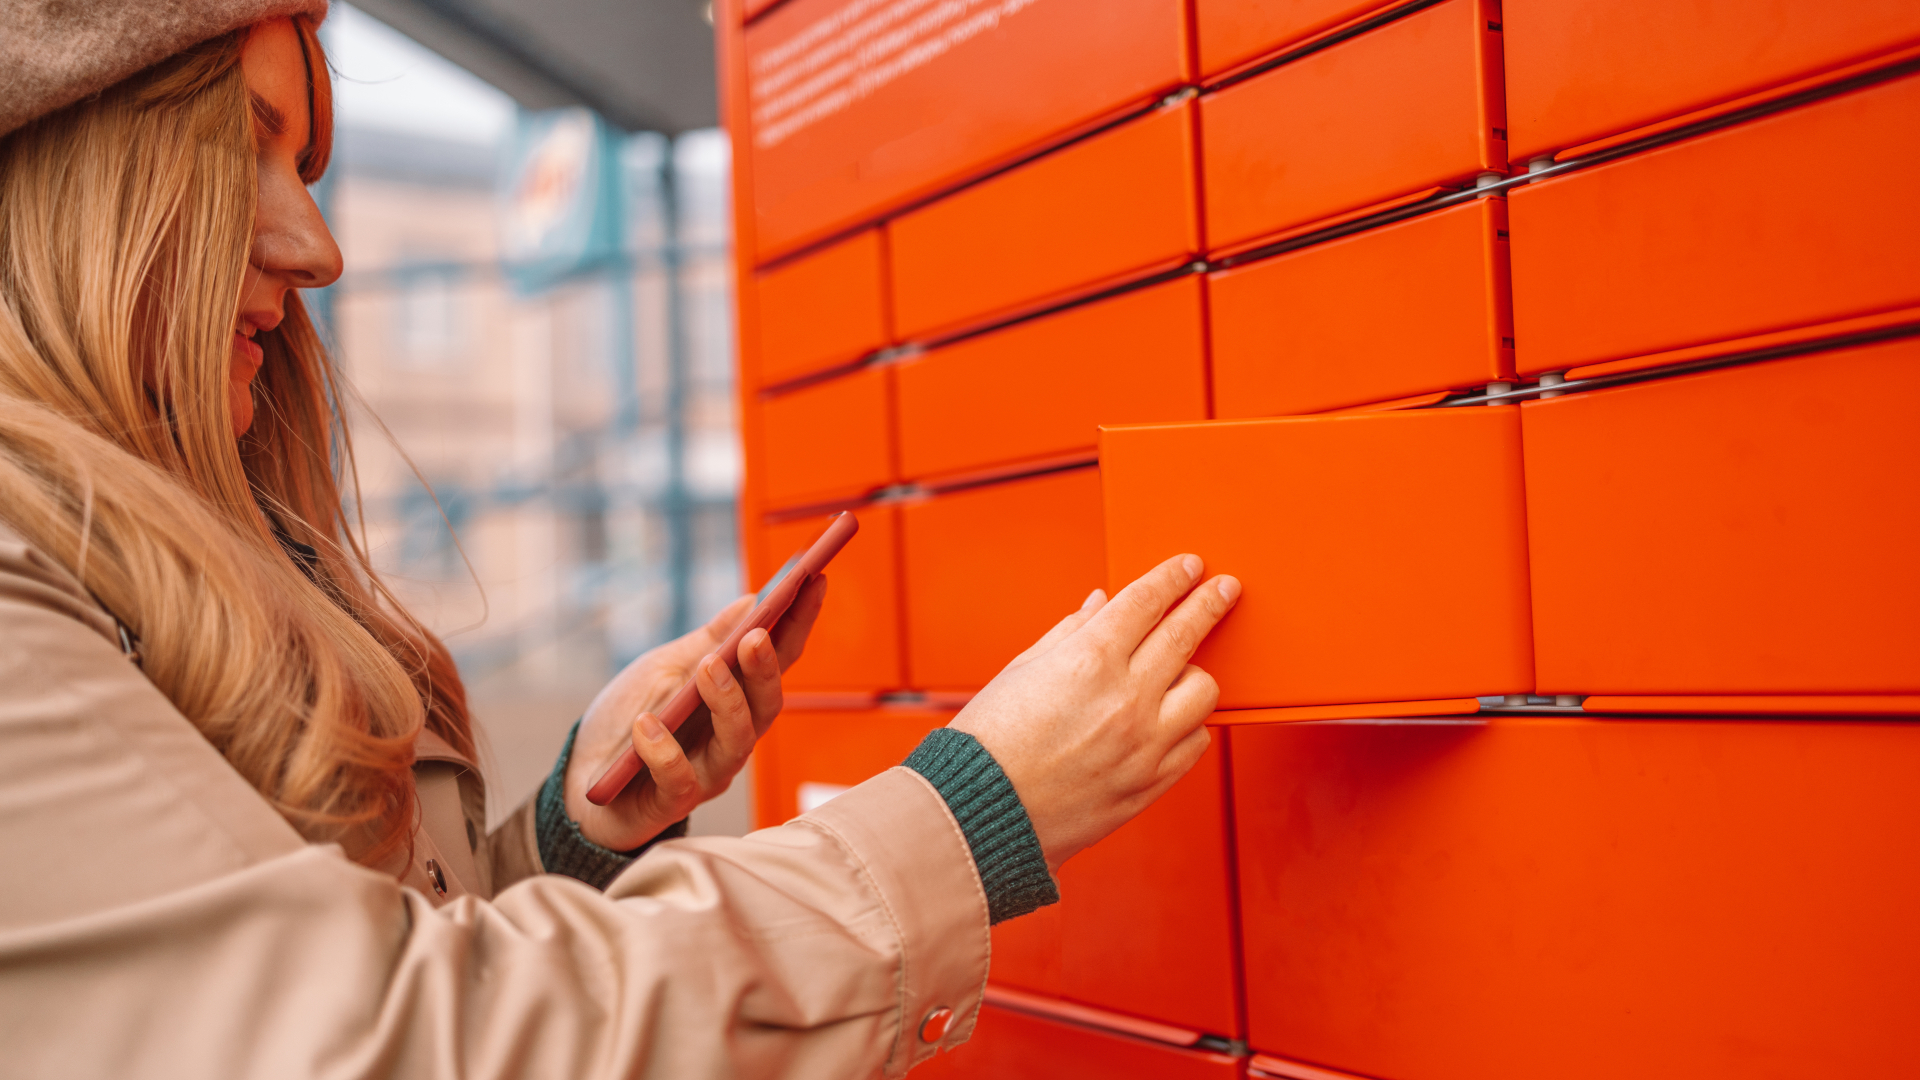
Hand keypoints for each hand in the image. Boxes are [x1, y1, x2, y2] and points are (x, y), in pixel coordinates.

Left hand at [565, 575, 827, 850]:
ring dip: (726, 702)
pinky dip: (663, 751)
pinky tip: (646, 725)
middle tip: (756, 635)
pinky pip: (678, 779)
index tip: (815, 581)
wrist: (580, 779)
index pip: (778, 660)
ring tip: (707, 668)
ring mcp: (707, 773)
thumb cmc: (628, 719)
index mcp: (736, 699)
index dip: (800, 624)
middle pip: (766, 706)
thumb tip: (751, 600)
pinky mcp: (671, 802)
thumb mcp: (664, 668)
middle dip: (766, 669)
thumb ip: (708, 640)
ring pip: (736, 744)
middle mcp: (732, 738)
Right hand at [949, 555, 1239, 872]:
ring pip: (1204, 689)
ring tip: (1178, 672)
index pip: (1147, 601)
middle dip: (1210, 602)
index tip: (1190, 566)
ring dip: (1195, 672)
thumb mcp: (1022, 670)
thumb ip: (1070, 632)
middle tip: (1224, 589)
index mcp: (1088, 660)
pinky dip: (1188, 724)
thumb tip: (1101, 604)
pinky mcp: (1151, 782)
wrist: (982, 815)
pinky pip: (1196, 741)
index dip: (1172, 577)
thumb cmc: (991, 741)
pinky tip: (1169, 718)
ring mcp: (1145, 742)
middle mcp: (1126, 697)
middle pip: (1186, 633)